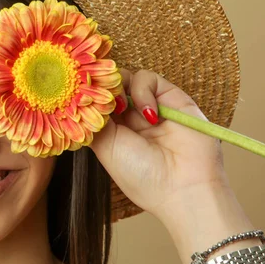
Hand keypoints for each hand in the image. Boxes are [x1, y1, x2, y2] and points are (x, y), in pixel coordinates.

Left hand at [89, 69, 229, 219]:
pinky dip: (142, 90)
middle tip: (101, 103)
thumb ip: (94, 120)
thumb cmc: (141, 174)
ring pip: (124, 77)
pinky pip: (147, 78)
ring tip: (122, 110)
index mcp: (113, 130)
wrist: (183, 186)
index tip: (81, 102)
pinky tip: (148, 114)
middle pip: (108, 87)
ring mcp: (150, 104)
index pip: (95, 102)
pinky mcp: (170, 95)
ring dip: (118, 89)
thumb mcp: (105, 148)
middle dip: (100, 91)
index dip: (87, 98)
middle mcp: (130, 116)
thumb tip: (86, 97)